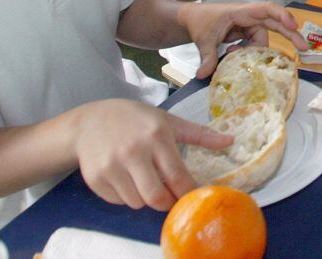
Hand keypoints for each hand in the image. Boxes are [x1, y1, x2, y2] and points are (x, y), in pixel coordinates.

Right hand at [74, 99, 232, 210]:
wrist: (91, 120)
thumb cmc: (136, 119)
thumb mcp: (168, 120)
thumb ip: (199, 134)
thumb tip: (230, 141)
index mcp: (156, 135)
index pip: (177, 175)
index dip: (189, 192)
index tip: (196, 197)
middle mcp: (133, 151)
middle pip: (156, 197)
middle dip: (168, 202)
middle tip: (172, 197)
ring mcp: (112, 166)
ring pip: (137, 202)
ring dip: (146, 198)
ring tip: (147, 180)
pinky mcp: (95, 178)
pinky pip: (119, 201)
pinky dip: (127, 196)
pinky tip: (127, 179)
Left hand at [179, 1, 306, 77]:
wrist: (190, 19)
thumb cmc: (199, 21)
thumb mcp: (203, 39)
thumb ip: (207, 56)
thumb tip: (204, 75)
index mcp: (242, 12)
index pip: (267, 9)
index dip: (282, 16)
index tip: (293, 26)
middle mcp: (250, 17)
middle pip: (275, 23)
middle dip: (290, 34)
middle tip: (304, 49)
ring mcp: (249, 25)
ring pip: (263, 38)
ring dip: (256, 50)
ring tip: (234, 54)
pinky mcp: (246, 34)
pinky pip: (255, 44)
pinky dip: (249, 52)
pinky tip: (233, 53)